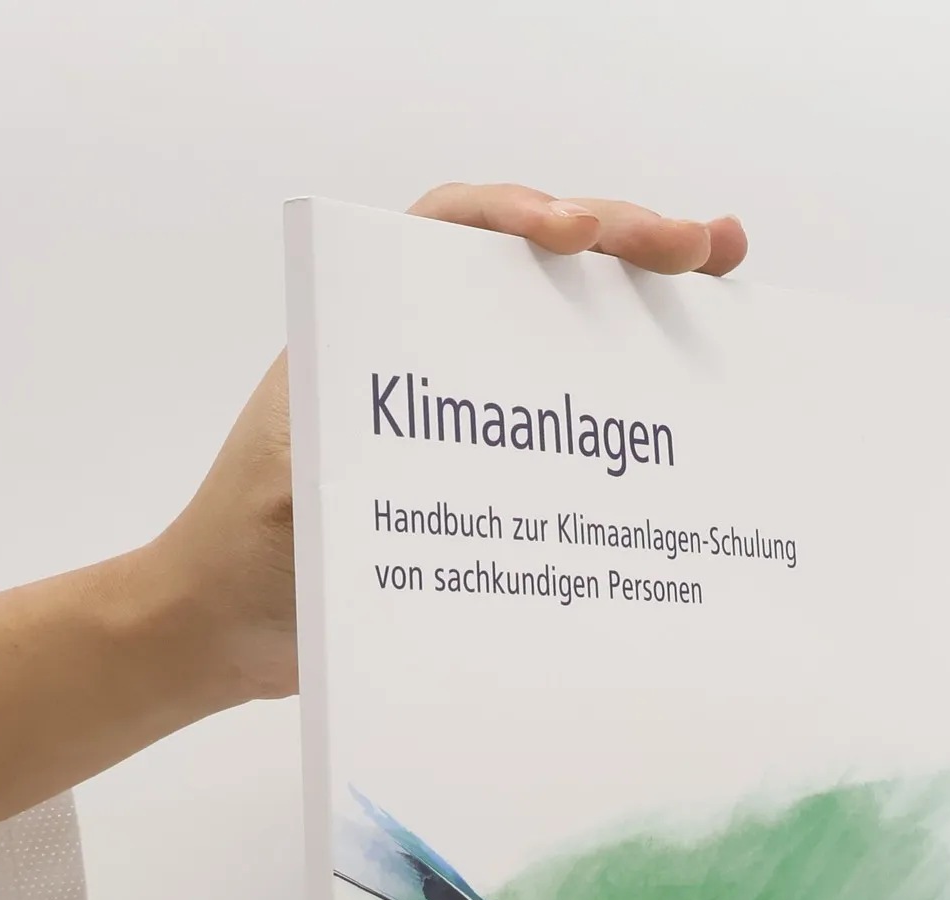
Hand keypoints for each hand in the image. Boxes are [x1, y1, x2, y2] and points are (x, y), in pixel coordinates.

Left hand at [151, 186, 747, 705]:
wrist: (225, 634)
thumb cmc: (242, 562)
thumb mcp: (291, 504)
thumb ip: (349, 471)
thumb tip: (435, 463)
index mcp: (363, 333)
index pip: (450, 229)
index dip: (519, 214)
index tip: (579, 234)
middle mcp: (419, 352)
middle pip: (530, 266)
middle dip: (622, 241)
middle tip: (707, 249)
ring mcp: (459, 409)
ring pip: (560, 331)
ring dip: (642, 303)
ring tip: (725, 285)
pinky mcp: (484, 469)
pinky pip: (565, 419)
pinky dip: (626, 399)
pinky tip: (688, 402)